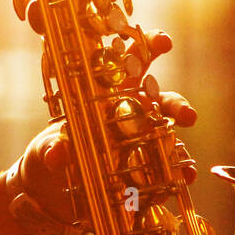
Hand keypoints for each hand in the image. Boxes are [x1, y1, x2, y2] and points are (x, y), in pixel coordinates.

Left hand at [19, 31, 197, 227]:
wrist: (53, 190)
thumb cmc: (52, 155)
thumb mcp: (46, 150)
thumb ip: (52, 150)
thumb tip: (56, 155)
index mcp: (107, 94)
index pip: (132, 63)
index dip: (148, 47)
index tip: (164, 43)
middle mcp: (131, 113)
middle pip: (161, 99)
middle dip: (177, 104)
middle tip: (187, 115)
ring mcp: (142, 140)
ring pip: (170, 131)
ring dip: (181, 143)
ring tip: (184, 153)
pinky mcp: (146, 168)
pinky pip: (168, 166)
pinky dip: (179, 171)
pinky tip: (185, 177)